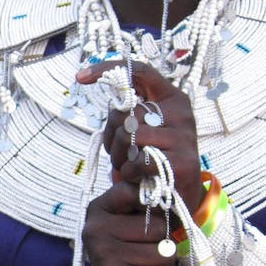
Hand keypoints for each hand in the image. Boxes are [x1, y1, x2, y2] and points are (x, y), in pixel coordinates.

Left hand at [77, 61, 204, 211]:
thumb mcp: (140, 130)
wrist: (179, 197)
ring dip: (118, 156)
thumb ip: (127, 112)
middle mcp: (181, 114)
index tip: (80, 77)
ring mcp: (185, 138)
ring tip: (127, 166)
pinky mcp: (182, 163)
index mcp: (172, 99)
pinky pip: (139, 161)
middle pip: (125, 111)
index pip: (140, 72)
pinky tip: (137, 178)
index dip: (108, 69)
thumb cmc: (153, 159)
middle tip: (117, 151)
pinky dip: (129, 173)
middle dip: (111, 134)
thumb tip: (91, 83)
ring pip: (129, 135)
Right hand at [81, 180, 177, 265]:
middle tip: (146, 251)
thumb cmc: (126, 253)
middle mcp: (96, 228)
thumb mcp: (128, 224)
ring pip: (163, 252)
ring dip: (162, 264)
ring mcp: (104, 253)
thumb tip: (174, 197)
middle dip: (162, 242)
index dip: (156, 205)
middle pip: (158, 226)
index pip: (137, 192)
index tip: (153, 217)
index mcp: (99, 209)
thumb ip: (144, 207)